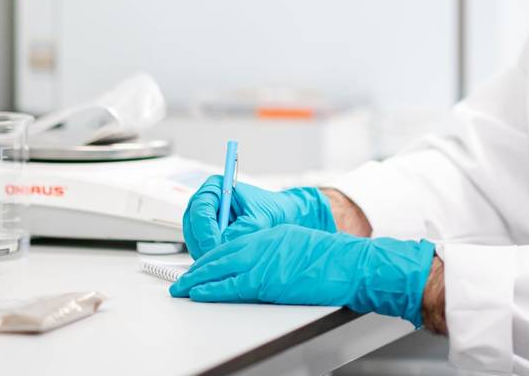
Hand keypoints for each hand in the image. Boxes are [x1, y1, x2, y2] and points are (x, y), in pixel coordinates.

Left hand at [169, 225, 435, 327]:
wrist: (348, 263)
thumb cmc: (332, 258)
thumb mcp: (299, 245)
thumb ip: (276, 251)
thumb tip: (261, 265)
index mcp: (270, 234)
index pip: (232, 243)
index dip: (212, 256)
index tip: (199, 265)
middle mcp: (262, 243)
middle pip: (220, 254)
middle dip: (197, 268)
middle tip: (180, 279)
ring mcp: (262, 260)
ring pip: (219, 268)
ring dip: (197, 279)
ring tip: (181, 288)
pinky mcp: (265, 280)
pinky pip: (229, 285)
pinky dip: (210, 289)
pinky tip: (198, 293)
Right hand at [181, 177, 335, 257]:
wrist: (283, 216)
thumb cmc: (273, 210)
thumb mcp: (259, 220)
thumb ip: (240, 231)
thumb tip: (222, 244)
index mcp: (217, 187)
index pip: (201, 207)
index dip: (205, 228)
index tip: (214, 244)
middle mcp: (207, 201)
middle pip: (192, 223)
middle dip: (202, 243)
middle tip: (215, 259)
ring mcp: (205, 218)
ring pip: (193, 238)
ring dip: (204, 252)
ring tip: (222, 262)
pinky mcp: (208, 234)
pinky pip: (200, 247)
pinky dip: (208, 256)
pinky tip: (222, 263)